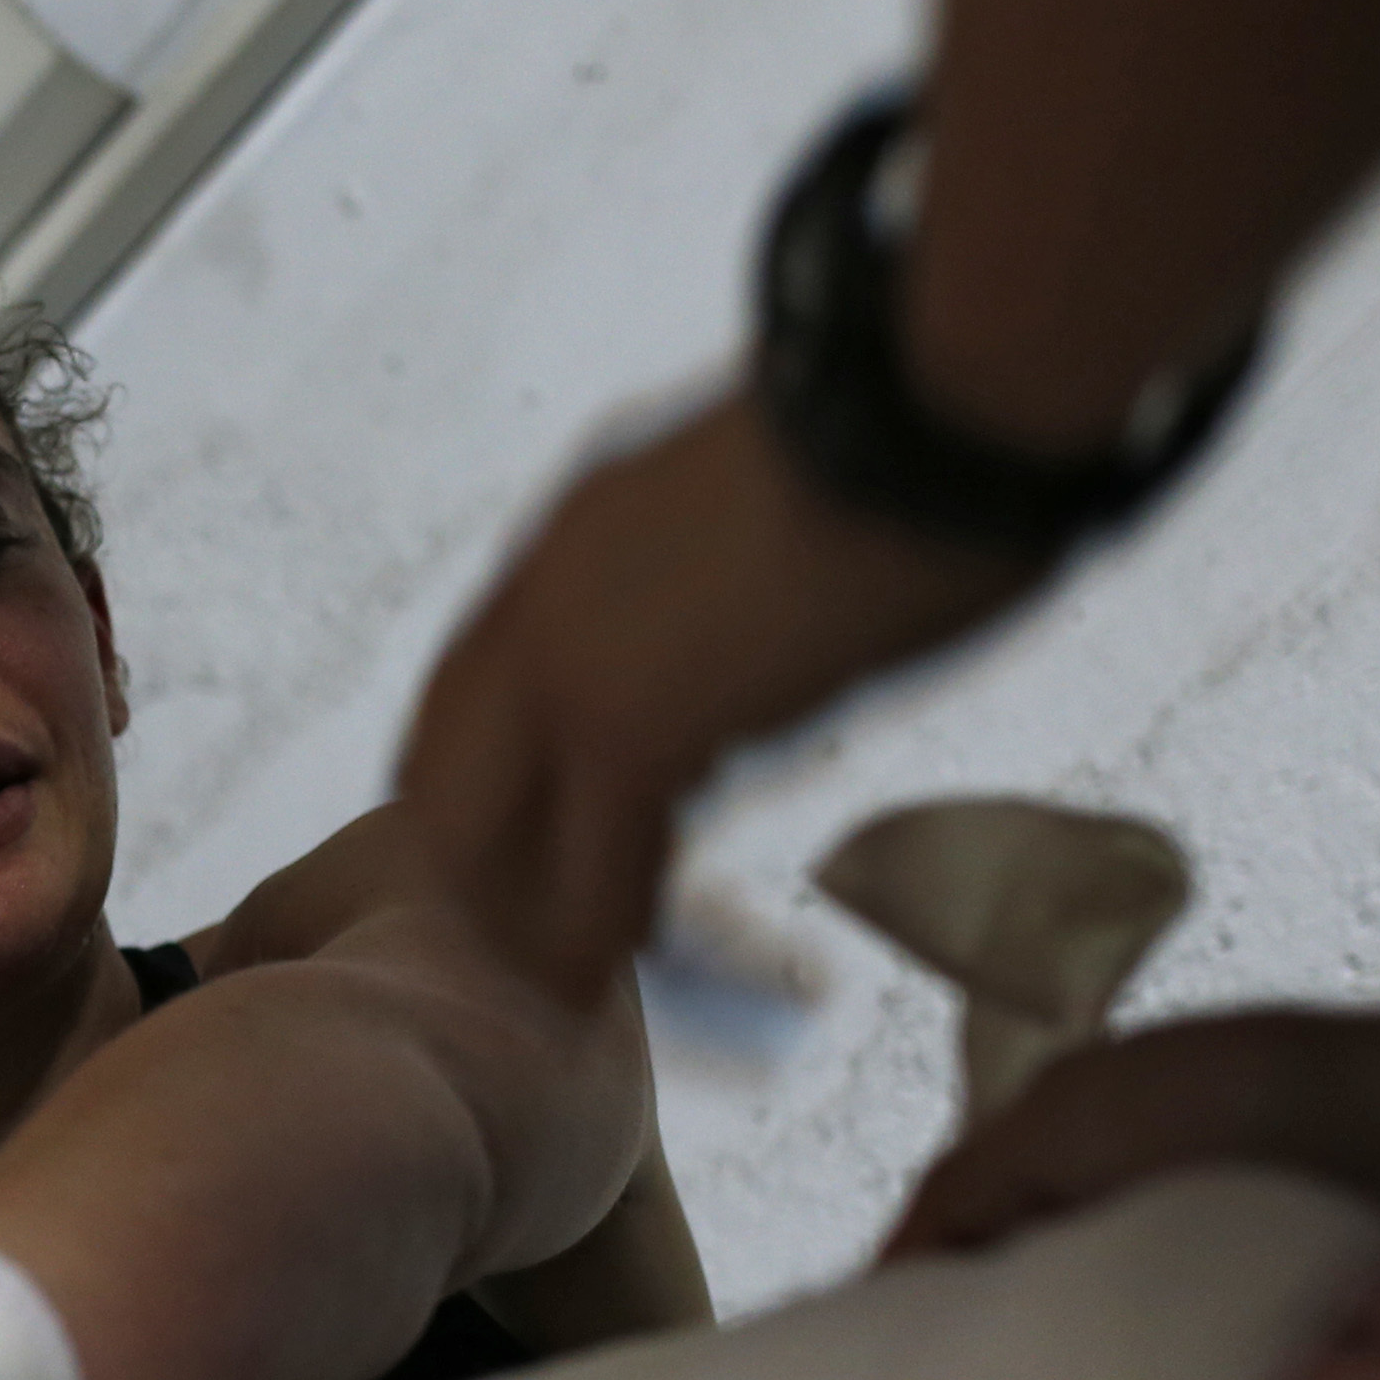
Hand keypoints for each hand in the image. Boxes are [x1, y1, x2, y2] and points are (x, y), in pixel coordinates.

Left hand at [399, 395, 1041, 1002]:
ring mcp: (570, 658)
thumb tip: (753, 650)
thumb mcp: (771, 504)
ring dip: (519, 915)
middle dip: (468, 865)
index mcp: (577, 530)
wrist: (940, 402)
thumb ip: (723, 579)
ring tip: (562, 976)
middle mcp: (543, 592)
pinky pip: (582, 870)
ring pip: (483, 830)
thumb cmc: (913, 439)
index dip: (484, 770)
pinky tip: (616, 968)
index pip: (477, 677)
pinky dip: (591, 935)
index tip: (513, 835)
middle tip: (520, 933)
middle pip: (439, 766)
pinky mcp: (629, 728)